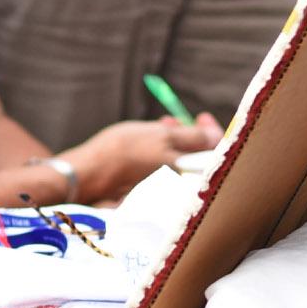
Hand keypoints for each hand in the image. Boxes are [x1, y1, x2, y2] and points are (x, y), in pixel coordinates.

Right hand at [64, 111, 221, 201]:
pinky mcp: (147, 190)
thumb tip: (217, 138)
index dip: (211, 132)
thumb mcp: (162, 136)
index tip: (202, 117)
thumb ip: (193, 137)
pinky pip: (163, 168)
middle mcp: (177, 186)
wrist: (89, 173)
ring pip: (177, 160)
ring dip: (173, 140)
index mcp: (185, 175)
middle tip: (172, 119)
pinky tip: (148, 142)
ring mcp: (162, 189)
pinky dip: (160, 153)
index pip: (212, 156)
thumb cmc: (125, 151)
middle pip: (194, 158)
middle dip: (187, 133)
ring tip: (159, 126)